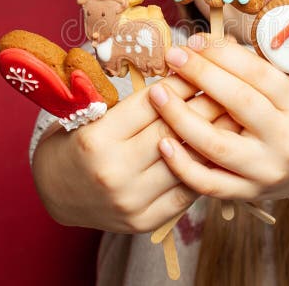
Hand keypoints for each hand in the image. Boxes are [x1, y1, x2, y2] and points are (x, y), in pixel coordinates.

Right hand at [32, 74, 235, 232]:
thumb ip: (132, 101)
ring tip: (234, 116)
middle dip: (205, 105)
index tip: (203, 66)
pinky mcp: (145, 221)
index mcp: (97, 139)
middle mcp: (114, 172)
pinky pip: (186, 192)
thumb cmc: (76, 141)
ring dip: (213, 136)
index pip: (151, 104)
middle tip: (229, 86)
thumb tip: (182, 74)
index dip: (181, 82)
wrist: (55, 192)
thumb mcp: (89, 112)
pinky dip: (204, 168)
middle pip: (173, 131)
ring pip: (186, 162)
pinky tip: (219, 149)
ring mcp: (131, 201)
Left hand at [149, 34, 288, 201]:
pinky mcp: (249, 194)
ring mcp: (267, 171)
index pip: (259, 74)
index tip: (195, 41)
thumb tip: (203, 45)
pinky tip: (163, 142)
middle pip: (238, 103)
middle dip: (201, 75)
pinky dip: (183, 165)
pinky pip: (209, 183)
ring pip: (218, 145)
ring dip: (181, 117)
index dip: (223, 55)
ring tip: (157, 93)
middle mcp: (287, 140)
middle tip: (173, 56)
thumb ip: (250, 71)